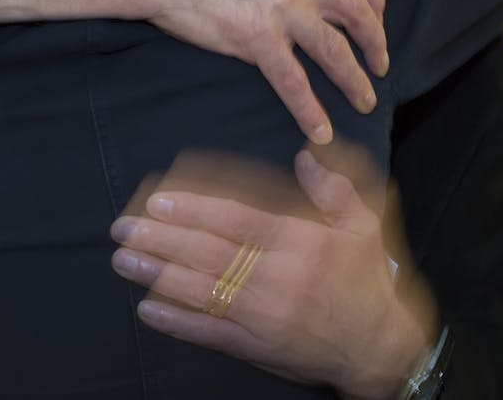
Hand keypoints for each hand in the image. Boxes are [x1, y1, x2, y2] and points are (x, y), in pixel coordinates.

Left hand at [110, 149, 434, 399]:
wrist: (381, 347)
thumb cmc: (366, 280)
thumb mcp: (364, 224)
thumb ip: (336, 186)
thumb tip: (307, 154)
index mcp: (299, 242)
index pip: (235, 220)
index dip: (193, 209)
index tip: (157, 199)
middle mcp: (277, 277)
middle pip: (208, 253)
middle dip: (160, 238)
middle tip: (121, 226)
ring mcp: (264, 315)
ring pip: (201, 291)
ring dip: (156, 275)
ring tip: (122, 260)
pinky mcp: (257, 347)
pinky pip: (209, 333)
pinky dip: (176, 322)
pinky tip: (146, 309)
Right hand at [143, 0, 387, 143]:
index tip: (376, 13)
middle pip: (356, 11)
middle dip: (375, 40)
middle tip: (380, 63)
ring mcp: (280, 8)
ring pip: (334, 50)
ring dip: (355, 80)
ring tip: (364, 101)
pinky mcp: (256, 39)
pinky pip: (292, 80)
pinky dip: (309, 109)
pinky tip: (319, 129)